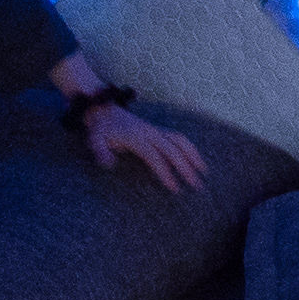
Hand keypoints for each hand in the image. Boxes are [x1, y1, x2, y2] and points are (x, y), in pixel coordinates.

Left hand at [79, 99, 203, 194]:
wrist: (104, 110)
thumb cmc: (100, 129)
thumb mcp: (94, 140)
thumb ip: (101, 151)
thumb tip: (109, 164)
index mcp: (137, 138)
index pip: (155, 157)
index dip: (165, 172)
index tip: (175, 188)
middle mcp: (150, 133)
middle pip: (173, 150)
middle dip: (186, 168)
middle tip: (196, 186)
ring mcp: (156, 130)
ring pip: (180, 140)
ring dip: (193, 155)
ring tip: (204, 172)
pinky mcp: (159, 130)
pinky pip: (179, 138)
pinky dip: (190, 148)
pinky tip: (196, 160)